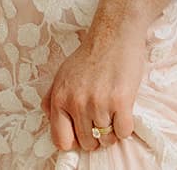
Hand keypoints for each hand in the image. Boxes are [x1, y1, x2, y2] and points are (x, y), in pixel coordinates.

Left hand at [42, 25, 146, 153]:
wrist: (114, 34)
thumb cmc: (90, 55)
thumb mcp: (62, 74)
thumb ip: (52, 99)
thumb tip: (51, 120)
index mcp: (60, 98)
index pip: (61, 140)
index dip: (74, 141)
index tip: (82, 135)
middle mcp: (77, 102)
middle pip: (87, 143)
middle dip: (96, 136)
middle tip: (102, 119)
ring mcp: (99, 103)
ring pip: (107, 139)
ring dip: (112, 131)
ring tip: (113, 112)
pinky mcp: (121, 101)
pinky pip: (123, 132)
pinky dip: (125, 127)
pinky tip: (124, 111)